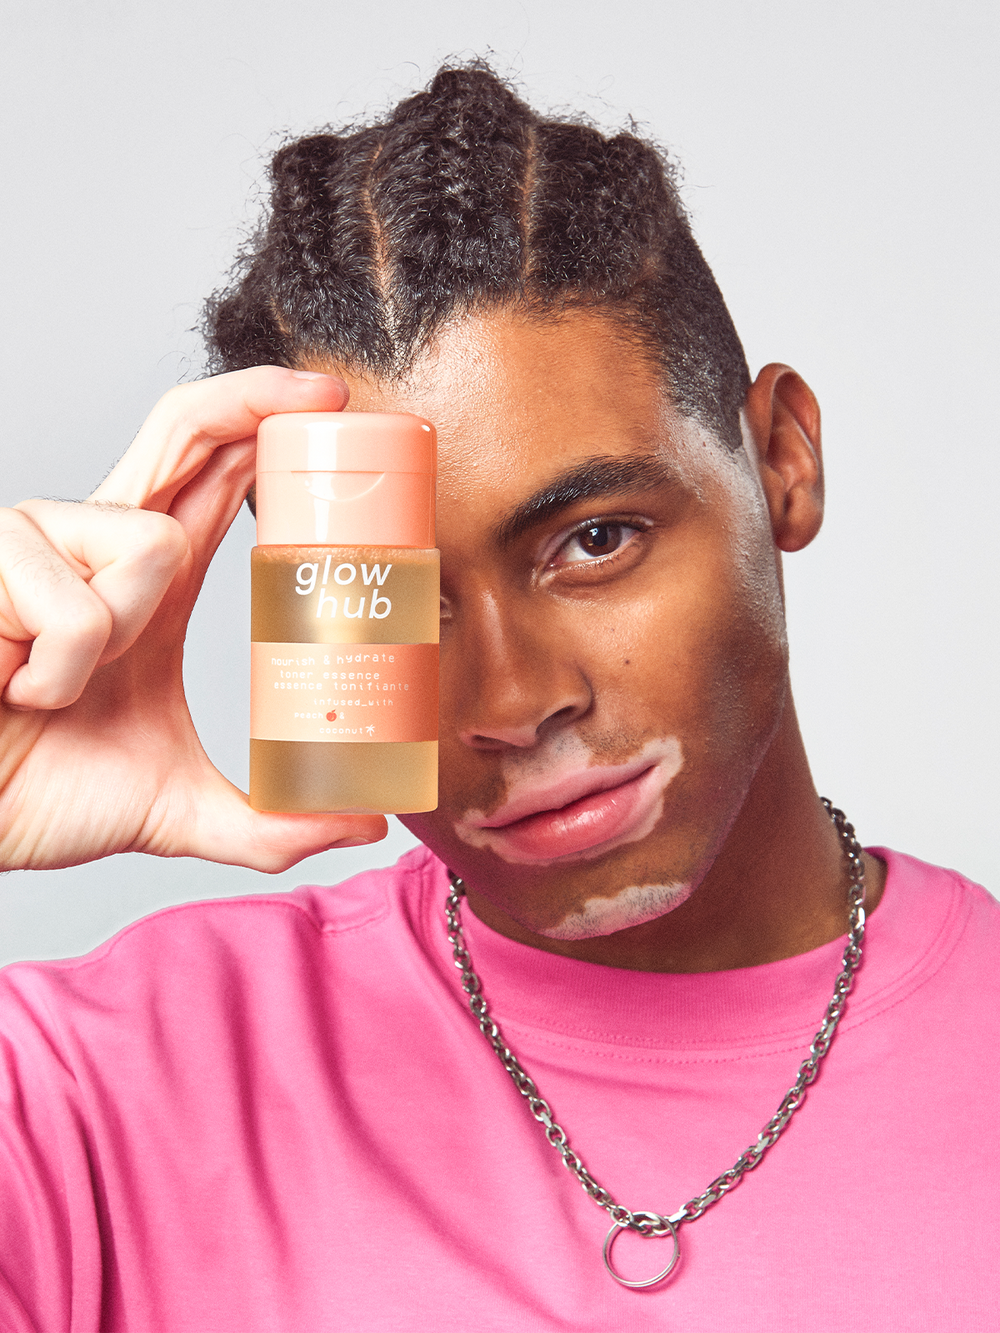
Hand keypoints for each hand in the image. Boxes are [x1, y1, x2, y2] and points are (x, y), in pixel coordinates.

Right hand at [0, 367, 387, 870]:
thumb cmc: (41, 791)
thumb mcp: (177, 808)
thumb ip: (270, 824)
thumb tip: (365, 825)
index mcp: (149, 581)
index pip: (214, 476)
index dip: (266, 425)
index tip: (335, 404)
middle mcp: (100, 542)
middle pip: (184, 430)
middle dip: (256, 396)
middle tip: (327, 397)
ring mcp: (41, 538)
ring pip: (150, 542)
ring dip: (118, 637)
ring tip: (63, 688)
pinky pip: (78, 607)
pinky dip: (57, 670)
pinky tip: (13, 685)